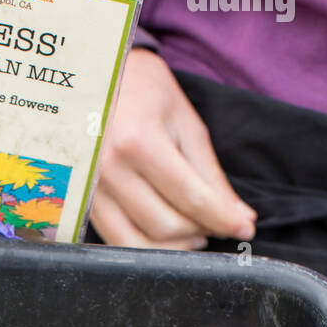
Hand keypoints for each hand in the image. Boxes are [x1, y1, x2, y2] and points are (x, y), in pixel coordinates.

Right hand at [91, 48, 256, 249]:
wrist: (94, 79)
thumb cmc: (144, 93)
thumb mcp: (185, 123)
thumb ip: (210, 174)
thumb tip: (239, 217)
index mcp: (139, 142)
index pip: (190, 198)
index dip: (223, 219)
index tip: (244, 229)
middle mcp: (109, 169)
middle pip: (165, 226)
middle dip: (200, 232)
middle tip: (216, 223)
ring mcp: (90, 189)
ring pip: (138, 243)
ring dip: (174, 247)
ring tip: (193, 232)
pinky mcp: (82, 202)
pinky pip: (115, 241)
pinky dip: (146, 247)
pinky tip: (165, 235)